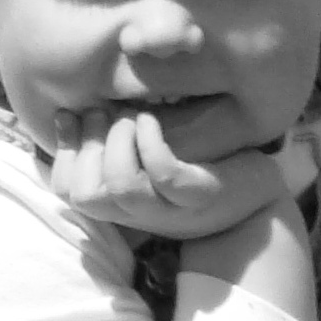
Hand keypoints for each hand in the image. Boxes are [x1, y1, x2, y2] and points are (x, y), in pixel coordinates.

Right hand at [48, 105, 285, 238]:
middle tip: (105, 111)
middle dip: (86, 146)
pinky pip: (165, 177)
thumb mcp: (155, 152)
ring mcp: (172, 209)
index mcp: (124, 203)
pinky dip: (152, 145)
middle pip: (85, 196)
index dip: (61, 152)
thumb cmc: (202, 168)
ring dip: (117, 144)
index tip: (70, 114)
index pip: (69, 191)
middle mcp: (142, 212)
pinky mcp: (204, 197)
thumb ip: (121, 140)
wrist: (260, 199)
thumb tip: (80, 107)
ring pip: (120, 188)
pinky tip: (154, 121)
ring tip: (132, 117)